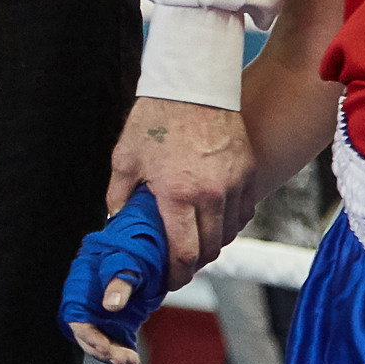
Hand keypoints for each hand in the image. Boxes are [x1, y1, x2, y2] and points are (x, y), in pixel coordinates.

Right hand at [62, 186, 168, 363]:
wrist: (150, 239)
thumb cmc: (135, 244)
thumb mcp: (128, 259)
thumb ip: (119, 280)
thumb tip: (111, 305)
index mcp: (82, 283)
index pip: (76, 318)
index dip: (88, 336)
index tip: (105, 348)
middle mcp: (89, 298)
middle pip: (87, 334)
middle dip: (102, 349)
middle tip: (123, 359)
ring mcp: (102, 308)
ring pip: (100, 338)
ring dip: (112, 352)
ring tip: (130, 360)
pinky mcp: (117, 315)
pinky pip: (114, 337)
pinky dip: (121, 349)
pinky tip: (133, 358)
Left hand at [109, 97, 252, 284]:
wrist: (192, 84)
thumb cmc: (155, 118)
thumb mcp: (126, 158)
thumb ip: (120, 196)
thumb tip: (116, 222)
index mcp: (177, 193)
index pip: (184, 254)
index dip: (177, 275)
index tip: (169, 279)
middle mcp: (211, 194)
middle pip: (210, 250)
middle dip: (194, 262)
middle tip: (179, 262)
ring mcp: (234, 183)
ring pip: (230, 233)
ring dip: (213, 242)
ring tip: (195, 239)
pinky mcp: (247, 172)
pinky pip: (244, 211)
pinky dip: (231, 221)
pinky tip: (214, 217)